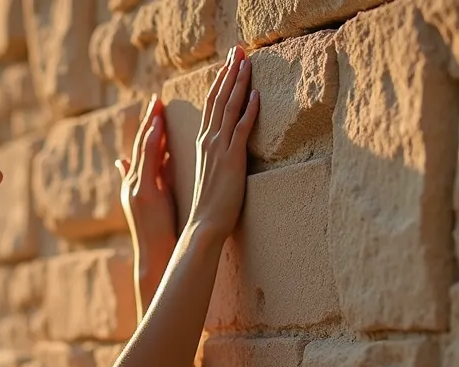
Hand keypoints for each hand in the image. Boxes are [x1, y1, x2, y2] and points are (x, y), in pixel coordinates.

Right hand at [116, 95, 178, 266]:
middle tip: (157, 100)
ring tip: (158, 105)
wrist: (155, 257)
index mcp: (138, 186)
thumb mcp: (160, 206)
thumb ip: (159, 185)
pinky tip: (159, 125)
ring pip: (140, 148)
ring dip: (149, 125)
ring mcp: (135, 186)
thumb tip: (167, 169)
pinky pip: (146, 160)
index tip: (160, 113)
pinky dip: (151, 140)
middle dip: (148, 122)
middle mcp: (133, 183)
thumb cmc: (163, 234)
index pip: (143, 153)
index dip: (150, 132)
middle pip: (140, 145)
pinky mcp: (142, 192)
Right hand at [187, 45, 258, 243]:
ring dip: (239, 83)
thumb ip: (215, 156)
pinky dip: (248, 110)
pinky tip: (256, 95)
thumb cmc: (209, 204)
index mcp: (202, 142)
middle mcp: (208, 140)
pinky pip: (241, 129)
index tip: (228, 63)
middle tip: (237, 50)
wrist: (204, 224)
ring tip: (246, 62)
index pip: (210, 103)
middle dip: (229, 72)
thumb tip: (223, 147)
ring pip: (228, 108)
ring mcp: (219, 148)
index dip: (220, 81)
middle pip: (218, 98)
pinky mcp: (231, 159)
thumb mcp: (211, 173)